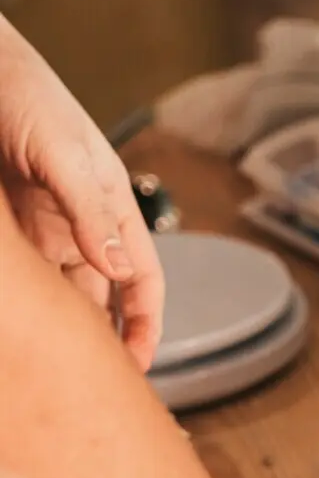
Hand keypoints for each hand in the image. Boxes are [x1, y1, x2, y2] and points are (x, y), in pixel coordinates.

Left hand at [0, 17, 163, 367]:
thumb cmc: (25, 93)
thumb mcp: (62, 151)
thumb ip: (89, 210)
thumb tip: (118, 271)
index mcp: (112, 205)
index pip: (142, 277)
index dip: (147, 323)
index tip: (140, 364)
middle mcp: (80, 223)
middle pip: (101, 296)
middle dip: (104, 339)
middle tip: (94, 384)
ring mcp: (41, 228)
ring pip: (58, 293)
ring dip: (59, 327)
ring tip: (53, 367)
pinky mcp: (8, 230)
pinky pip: (21, 279)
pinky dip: (22, 306)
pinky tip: (16, 330)